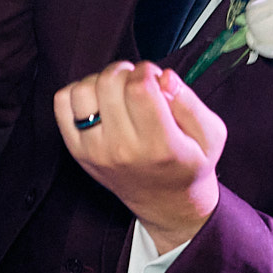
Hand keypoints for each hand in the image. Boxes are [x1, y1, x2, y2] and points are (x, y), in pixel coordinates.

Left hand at [55, 61, 226, 252]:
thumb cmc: (188, 163)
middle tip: (137, 83)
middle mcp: (122, 149)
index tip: (154, 78)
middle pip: (109, 83)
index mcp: (160, 145)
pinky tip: (100, 100)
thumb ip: (190, 102)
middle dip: (126, 71)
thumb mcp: (210, 135)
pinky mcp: (77, 150)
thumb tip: (164, 76)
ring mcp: (94, 151)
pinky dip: (79, 92)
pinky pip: (62, 103)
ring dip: (101, 80)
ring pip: (83, 89)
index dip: (146, 70)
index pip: (139, 88)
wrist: (166, 202)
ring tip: (119, 91)